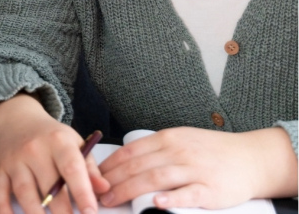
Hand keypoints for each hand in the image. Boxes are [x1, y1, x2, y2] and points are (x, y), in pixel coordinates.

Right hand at [0, 93, 109, 213]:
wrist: (17, 120)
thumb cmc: (50, 137)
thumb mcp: (74, 142)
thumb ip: (90, 167)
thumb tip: (104, 189)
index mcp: (58, 141)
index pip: (72, 168)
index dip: (82, 192)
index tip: (90, 213)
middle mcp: (34, 149)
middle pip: (49, 187)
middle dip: (62, 213)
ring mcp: (15, 160)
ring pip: (24, 192)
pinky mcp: (0, 170)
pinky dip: (4, 210)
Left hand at [98, 126, 297, 208]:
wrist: (249, 157)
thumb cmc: (211, 151)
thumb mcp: (181, 140)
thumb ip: (156, 150)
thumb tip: (126, 161)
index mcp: (168, 138)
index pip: (131, 151)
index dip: (110, 164)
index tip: (93, 177)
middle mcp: (178, 151)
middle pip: (138, 166)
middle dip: (113, 181)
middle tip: (96, 194)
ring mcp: (193, 169)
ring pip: (156, 178)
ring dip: (130, 190)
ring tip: (113, 201)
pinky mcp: (210, 189)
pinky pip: (187, 194)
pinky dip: (171, 199)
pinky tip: (156, 204)